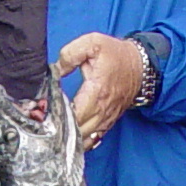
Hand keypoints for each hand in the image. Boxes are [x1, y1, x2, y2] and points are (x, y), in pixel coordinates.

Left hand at [54, 32, 142, 150]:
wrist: (140, 66)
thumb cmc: (116, 55)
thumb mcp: (93, 43)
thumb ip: (71, 54)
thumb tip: (56, 69)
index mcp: (98, 90)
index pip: (76, 114)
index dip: (60, 117)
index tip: (47, 112)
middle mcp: (103, 109)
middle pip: (79, 131)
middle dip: (61, 131)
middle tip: (45, 123)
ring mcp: (107, 118)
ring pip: (86, 140)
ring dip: (70, 139)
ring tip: (55, 133)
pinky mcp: (108, 122)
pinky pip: (94, 140)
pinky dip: (81, 142)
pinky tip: (69, 139)